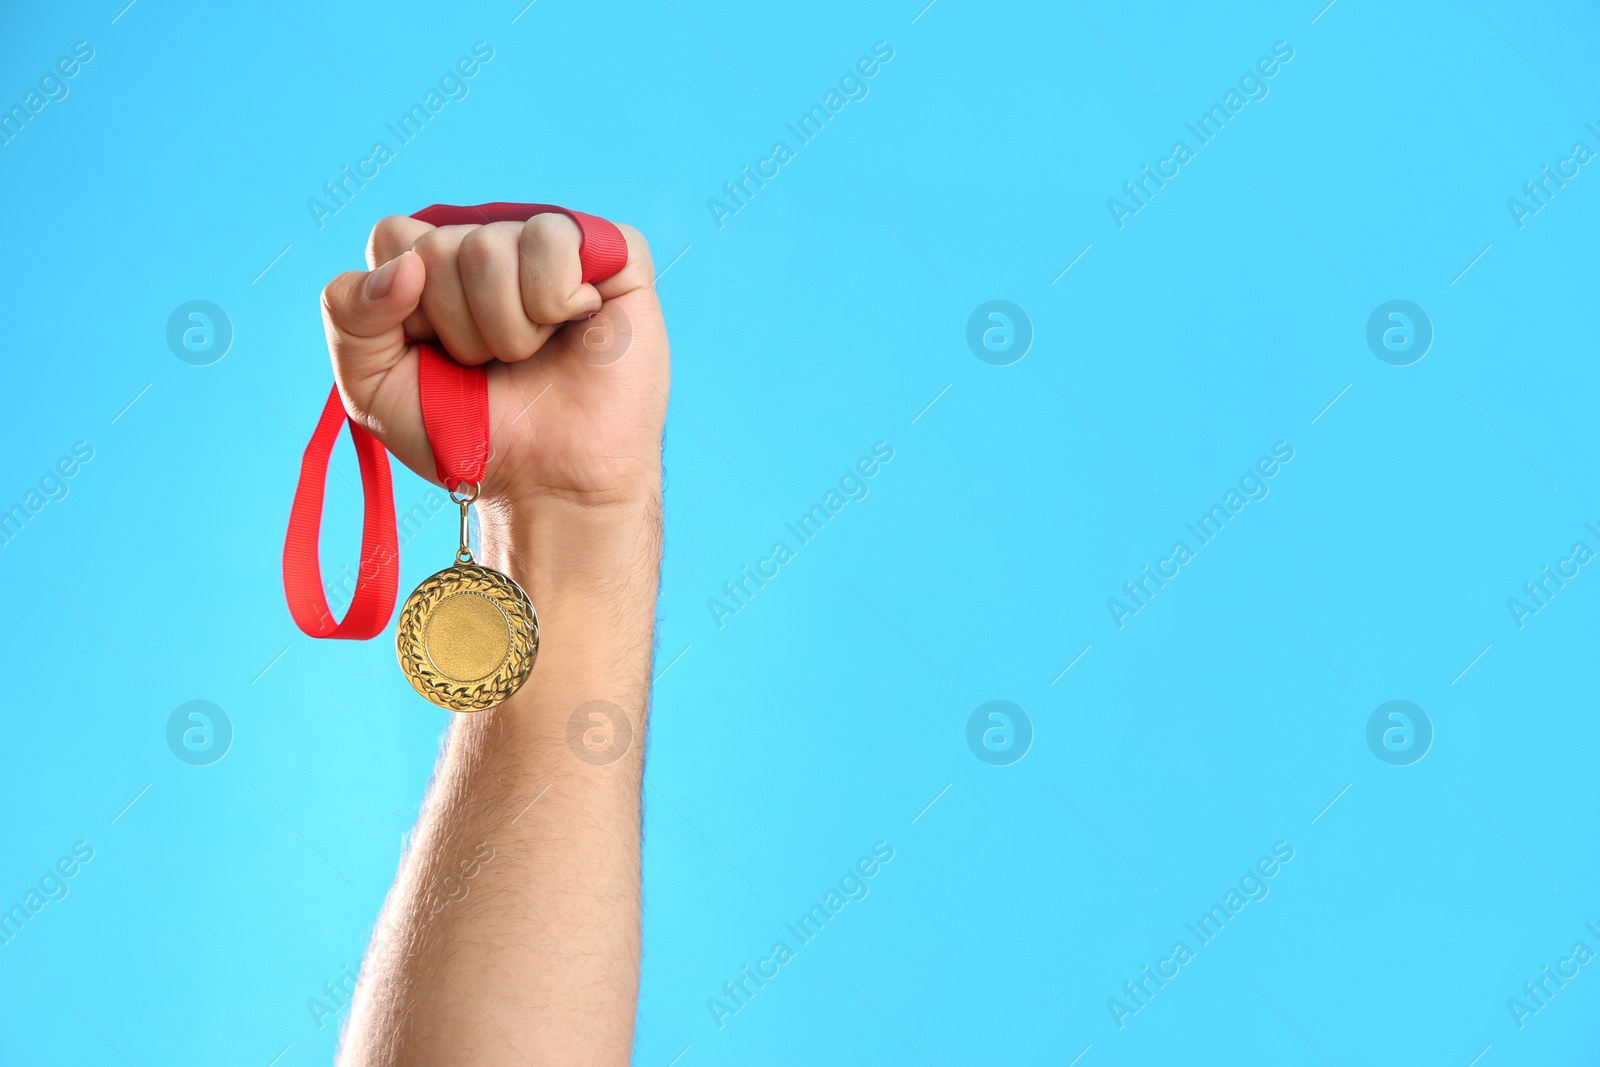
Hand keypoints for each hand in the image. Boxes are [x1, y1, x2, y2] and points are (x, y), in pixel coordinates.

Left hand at [320, 211, 667, 511]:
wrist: (550, 485)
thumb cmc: (471, 438)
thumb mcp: (375, 386)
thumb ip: (348, 314)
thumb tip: (406, 267)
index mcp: (435, 264)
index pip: (395, 237)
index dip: (409, 307)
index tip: (437, 354)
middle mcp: (493, 243)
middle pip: (443, 247)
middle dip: (462, 328)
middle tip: (494, 365)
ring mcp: (552, 245)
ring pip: (494, 243)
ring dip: (509, 326)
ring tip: (534, 354)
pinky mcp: (610, 251)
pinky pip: (555, 234)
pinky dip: (554, 298)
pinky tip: (573, 323)